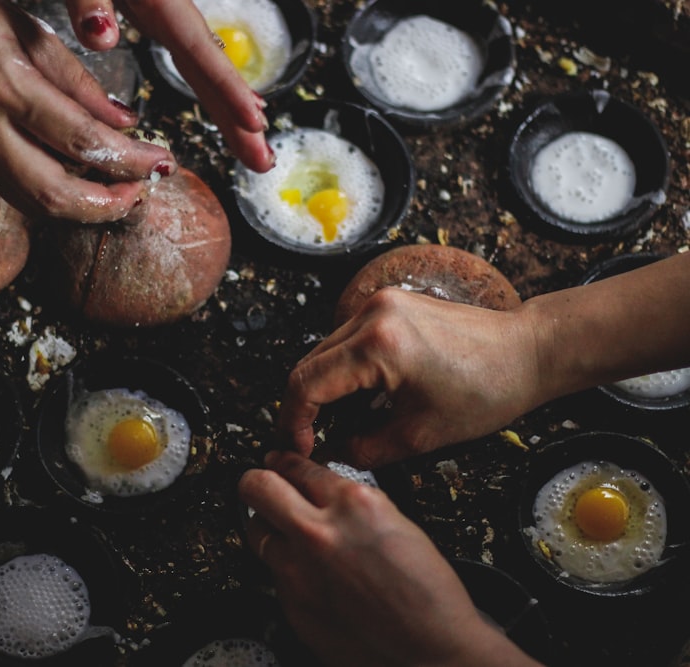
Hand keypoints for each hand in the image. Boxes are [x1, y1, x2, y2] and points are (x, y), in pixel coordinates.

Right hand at [0, 0, 183, 223]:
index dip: (130, 160)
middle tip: (144, 191)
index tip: (162, 163)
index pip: (82, 141)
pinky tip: (81, 179)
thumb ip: (77, 81)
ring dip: (86, 208)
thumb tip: (124, 122)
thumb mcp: (25, 28)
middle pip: (57, 197)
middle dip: (111, 204)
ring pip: (36, 206)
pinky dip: (56, 194)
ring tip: (121, 192)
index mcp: (3, 85)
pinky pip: (17, 191)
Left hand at [62, 0, 273, 174]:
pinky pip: (190, 54)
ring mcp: (162, 7)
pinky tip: (219, 96)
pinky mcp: (151, 7)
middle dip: (238, 116)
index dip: (227, 88)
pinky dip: (211, 82)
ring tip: (253, 141)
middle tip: (263, 160)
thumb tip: (102, 36)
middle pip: (210, 66)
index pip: (198, 50)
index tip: (253, 123)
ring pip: (204, 63)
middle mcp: (166, 4)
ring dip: (229, 105)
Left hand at [238, 451, 542, 666]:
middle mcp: (319, 533)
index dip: (284, 461)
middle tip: (259, 484)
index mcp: (353, 504)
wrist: (430, 650)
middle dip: (256, 481)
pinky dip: (288, 570)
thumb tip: (320, 489)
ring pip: (256, 531)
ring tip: (285, 532)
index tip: (277, 461)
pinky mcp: (291, 605)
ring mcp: (299, 571)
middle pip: (257, 487)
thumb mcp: (395, 522)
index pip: (297, 465)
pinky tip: (311, 576)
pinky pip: (274, 574)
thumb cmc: (425, 592)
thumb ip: (350, 502)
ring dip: (269, 527)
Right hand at [277, 287, 541, 468]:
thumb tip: (331, 455)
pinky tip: (355, 397)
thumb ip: (364, 449)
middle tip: (306, 440)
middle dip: (302, 407)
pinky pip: (346, 339)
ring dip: (320, 387)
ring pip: (323, 350)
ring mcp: (379, 303)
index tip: (297, 447)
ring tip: (331, 424)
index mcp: (379, 345)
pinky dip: (341, 369)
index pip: (307, 384)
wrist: (527, 352)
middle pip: (308, 363)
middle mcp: (372, 314)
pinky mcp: (388, 303)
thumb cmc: (488, 390)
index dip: (293, 422)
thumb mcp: (421, 435)